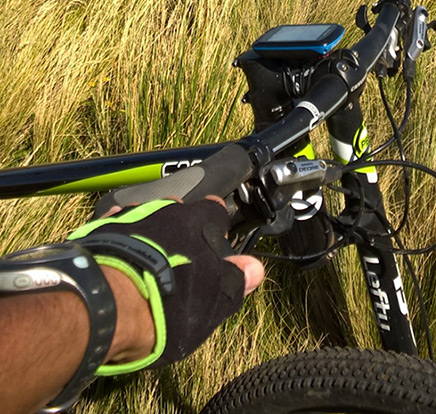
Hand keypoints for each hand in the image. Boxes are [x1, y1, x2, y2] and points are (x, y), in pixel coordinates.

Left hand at [70, 192, 264, 366]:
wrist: (104, 304)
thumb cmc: (167, 306)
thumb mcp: (212, 304)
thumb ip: (235, 282)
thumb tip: (255, 268)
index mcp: (200, 222)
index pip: (217, 211)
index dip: (217, 228)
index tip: (214, 248)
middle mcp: (168, 208)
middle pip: (181, 212)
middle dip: (181, 230)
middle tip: (178, 261)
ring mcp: (133, 213)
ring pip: (148, 215)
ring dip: (150, 232)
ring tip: (146, 262)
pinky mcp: (102, 226)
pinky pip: (116, 225)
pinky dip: (120, 238)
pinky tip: (117, 257)